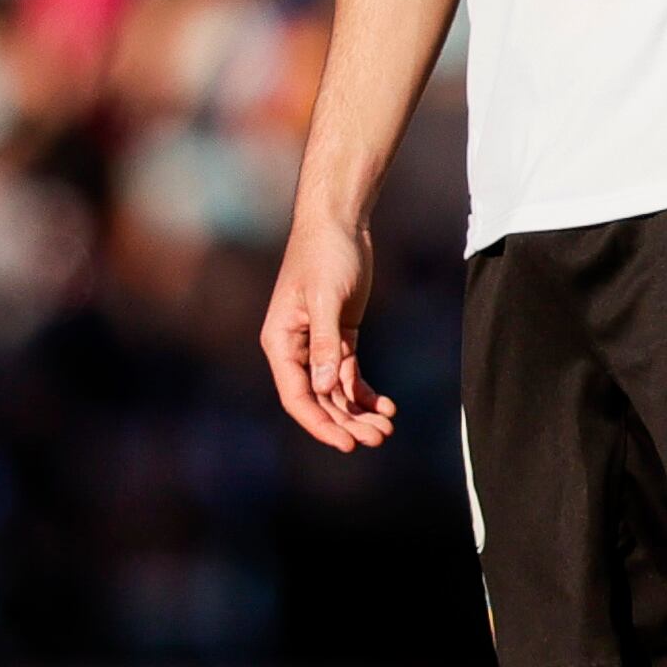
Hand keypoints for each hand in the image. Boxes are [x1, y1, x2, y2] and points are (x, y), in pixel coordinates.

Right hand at [262, 209, 396, 453]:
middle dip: (346, 422)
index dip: (320, 424)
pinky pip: (349, 373)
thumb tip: (325, 390)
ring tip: (386, 429)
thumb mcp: (326, 299)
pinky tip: (386, 406)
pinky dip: (365, 391)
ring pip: (336, 390)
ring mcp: (318, 344)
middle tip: (378, 439)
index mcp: (280, 343)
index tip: (346, 444)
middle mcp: (296, 349)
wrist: (339, 223)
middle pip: (320, 400)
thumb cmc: (325, 255)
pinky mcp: (340, 335)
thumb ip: (325, 345)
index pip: (298, 396)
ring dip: (358, 412)